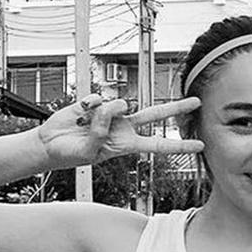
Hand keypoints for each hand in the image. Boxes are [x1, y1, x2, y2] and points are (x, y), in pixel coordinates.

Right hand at [36, 93, 204, 168]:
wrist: (51, 143)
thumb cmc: (71, 153)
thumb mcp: (90, 151)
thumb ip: (102, 132)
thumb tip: (112, 108)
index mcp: (127, 145)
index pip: (159, 145)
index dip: (179, 145)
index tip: (200, 146)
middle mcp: (124, 128)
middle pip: (155, 115)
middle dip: (176, 108)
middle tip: (197, 102)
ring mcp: (112, 114)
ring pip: (120, 104)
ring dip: (103, 113)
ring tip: (86, 124)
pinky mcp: (97, 102)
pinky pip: (98, 98)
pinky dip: (88, 106)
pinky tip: (80, 114)